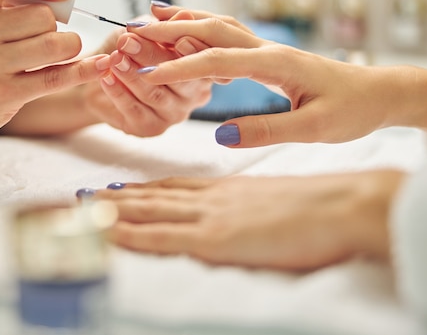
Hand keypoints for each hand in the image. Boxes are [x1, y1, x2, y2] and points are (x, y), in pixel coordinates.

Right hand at [0, 0, 103, 157]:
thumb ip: (5, 2)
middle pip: (41, 14)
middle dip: (57, 26)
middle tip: (49, 38)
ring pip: (53, 44)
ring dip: (67, 48)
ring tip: (58, 54)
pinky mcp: (1, 95)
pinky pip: (55, 78)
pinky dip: (82, 71)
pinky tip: (97, 67)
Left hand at [78, 7, 211, 136]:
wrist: (99, 79)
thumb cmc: (129, 52)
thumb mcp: (145, 33)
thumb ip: (164, 28)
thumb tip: (185, 15)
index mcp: (200, 69)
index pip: (198, 57)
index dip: (183, 44)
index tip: (165, 30)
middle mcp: (193, 95)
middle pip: (176, 77)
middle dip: (149, 56)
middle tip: (128, 41)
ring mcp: (174, 114)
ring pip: (155, 94)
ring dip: (132, 75)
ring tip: (114, 58)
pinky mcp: (152, 128)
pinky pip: (135, 110)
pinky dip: (119, 93)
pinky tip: (106, 78)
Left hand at [94, 170, 403, 270]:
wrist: (344, 205)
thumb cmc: (322, 204)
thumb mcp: (278, 200)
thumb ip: (252, 206)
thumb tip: (242, 216)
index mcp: (228, 189)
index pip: (174, 187)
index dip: (143, 188)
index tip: (118, 188)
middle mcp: (212, 198)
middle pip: (153, 196)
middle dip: (116, 197)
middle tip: (83, 195)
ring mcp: (210, 217)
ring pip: (149, 211)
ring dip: (112, 211)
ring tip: (82, 208)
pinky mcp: (215, 238)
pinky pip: (161, 237)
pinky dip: (130, 235)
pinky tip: (108, 234)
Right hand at [126, 12, 406, 146]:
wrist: (378, 94)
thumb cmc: (351, 110)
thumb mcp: (314, 128)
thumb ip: (267, 130)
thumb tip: (221, 134)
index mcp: (274, 64)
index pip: (215, 60)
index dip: (178, 68)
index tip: (146, 75)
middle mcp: (267, 49)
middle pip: (211, 30)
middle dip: (170, 31)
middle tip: (134, 32)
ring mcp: (267, 50)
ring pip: (219, 27)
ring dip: (184, 21)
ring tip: (152, 18)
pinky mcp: (269, 57)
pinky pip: (229, 37)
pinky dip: (202, 30)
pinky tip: (190, 35)